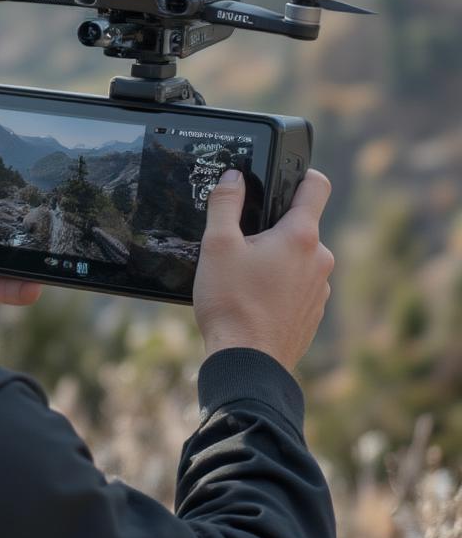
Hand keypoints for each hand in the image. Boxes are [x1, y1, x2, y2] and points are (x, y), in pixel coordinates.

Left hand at [0, 120, 41, 331]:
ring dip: (32, 255)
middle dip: (24, 216)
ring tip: (53, 248)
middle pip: (3, 220)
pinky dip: (23, 288)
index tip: (26, 165)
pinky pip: (7, 286)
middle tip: (49, 207)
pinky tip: (36, 284)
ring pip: (12, 254)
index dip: (1, 177)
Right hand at [193, 168, 334, 372]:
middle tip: (239, 242)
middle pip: (300, 226)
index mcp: (300, 237)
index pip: (316, 186)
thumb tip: (233, 177)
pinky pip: (298, 286)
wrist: (247, 363)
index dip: (301, 173)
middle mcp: (320, 260)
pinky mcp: (313, 313)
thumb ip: (225, 203)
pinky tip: (252, 298)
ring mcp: (321, 289)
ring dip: (276, 259)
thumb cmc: (231, 302)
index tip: (282, 177)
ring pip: (298, 258)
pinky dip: (279, 285)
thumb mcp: (217, 245)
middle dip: (272, 228)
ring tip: (242, 276)